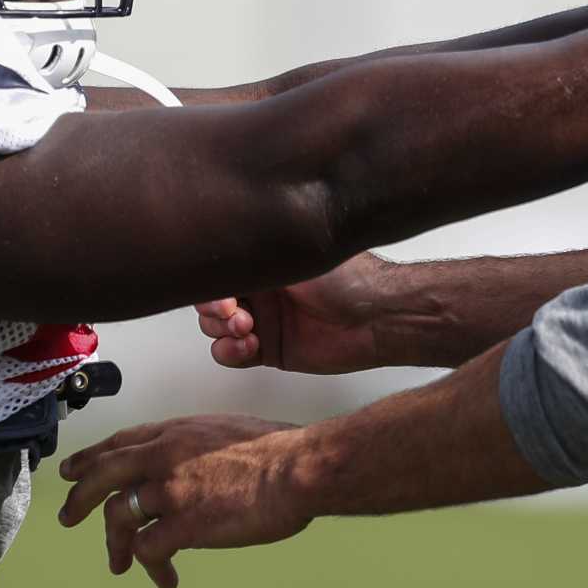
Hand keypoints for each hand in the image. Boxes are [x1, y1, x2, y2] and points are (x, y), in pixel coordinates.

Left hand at [58, 415, 308, 587]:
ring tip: (120, 564)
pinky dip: (152, 567)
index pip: (119, 443)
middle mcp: (163, 455)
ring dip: (116, 545)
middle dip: (79, 498)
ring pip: (119, 517)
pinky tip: (166, 579)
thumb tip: (187, 467)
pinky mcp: (182, 523)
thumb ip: (194, 446)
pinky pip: (148, 549)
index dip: (91, 458)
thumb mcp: (225, 430)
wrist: (297, 468)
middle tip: (68, 516)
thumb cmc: (277, 451)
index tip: (72, 470)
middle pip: (102, 476)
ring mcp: (170, 489)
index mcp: (175, 432)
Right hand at [194, 252, 394, 374]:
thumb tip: (220, 233)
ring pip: (215, 328)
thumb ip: (257, 246)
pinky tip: (249, 345)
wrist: (377, 317)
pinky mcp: (268, 349)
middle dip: (212, 308)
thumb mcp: (297, 252)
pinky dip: (230, 351)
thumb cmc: (349, 279)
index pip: (218, 267)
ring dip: (221, 330)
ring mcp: (262, 319)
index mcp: (265, 257)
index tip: (220, 290)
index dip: (209, 280)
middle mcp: (260, 288)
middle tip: (231, 311)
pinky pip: (230, 354)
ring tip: (247, 328)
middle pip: (209, 298)